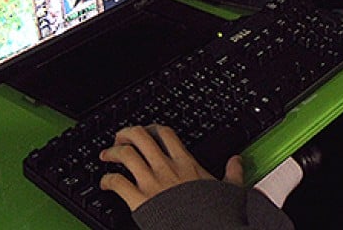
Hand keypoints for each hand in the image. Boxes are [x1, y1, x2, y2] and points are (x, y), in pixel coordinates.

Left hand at [100, 124, 242, 210]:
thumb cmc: (215, 213)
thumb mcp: (229, 189)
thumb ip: (232, 173)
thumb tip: (237, 161)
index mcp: (185, 163)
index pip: (165, 134)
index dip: (152, 129)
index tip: (146, 132)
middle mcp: (166, 167)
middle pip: (140, 136)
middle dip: (126, 134)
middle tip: (120, 139)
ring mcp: (151, 182)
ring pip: (126, 154)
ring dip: (112, 152)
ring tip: (106, 155)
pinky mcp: (139, 199)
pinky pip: (117, 182)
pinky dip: (107, 180)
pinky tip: (105, 183)